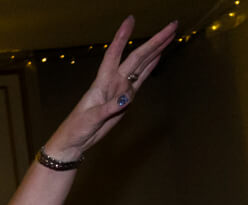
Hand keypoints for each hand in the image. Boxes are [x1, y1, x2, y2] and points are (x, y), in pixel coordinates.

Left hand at [43, 17, 177, 160]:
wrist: (76, 140)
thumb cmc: (77, 128)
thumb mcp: (91, 119)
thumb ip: (109, 108)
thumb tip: (127, 99)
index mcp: (102, 82)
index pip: (113, 53)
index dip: (122, 37)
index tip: (130, 19)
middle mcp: (113, 81)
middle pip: (136, 56)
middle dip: (154, 41)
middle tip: (172, 25)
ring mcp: (120, 88)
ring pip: (141, 64)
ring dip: (156, 50)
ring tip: (170, 35)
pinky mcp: (126, 98)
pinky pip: (141, 78)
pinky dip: (150, 66)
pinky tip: (158, 56)